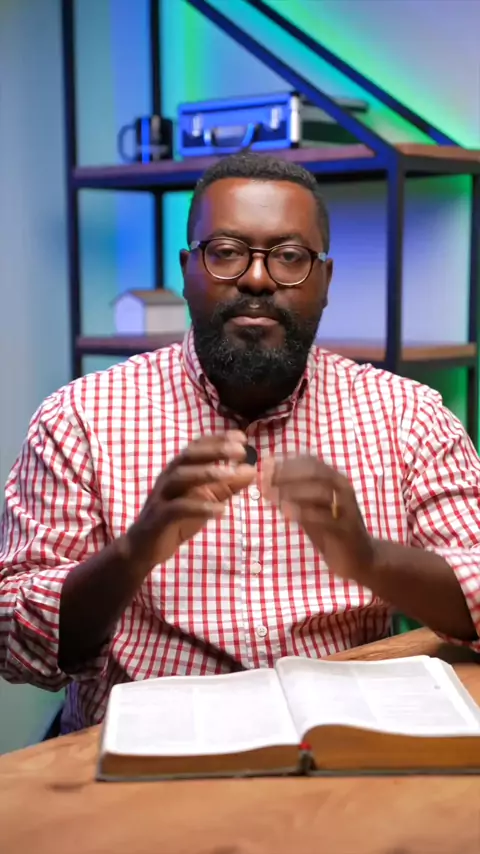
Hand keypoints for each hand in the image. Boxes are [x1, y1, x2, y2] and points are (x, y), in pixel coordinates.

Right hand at [126, 431, 254, 566]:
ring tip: (232, 474)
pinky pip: (178, 508)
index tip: (242, 437)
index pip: (197, 447)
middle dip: (215, 450)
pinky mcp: (159, 517)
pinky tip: (221, 510)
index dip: (218, 439)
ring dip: (207, 473)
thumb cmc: (176, 519)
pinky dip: (200, 507)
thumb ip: (227, 486)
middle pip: (189, 456)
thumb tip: (251, 469)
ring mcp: (162, 496)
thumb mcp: (206, 500)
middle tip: (241, 450)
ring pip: (181, 476)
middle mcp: (168, 477)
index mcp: (179, 470)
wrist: (144, 547)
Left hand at [261, 456, 375, 583]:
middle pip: (314, 471)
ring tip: (269, 495)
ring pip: (320, 491)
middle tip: (264, 481)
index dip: (286, 462)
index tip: (265, 467)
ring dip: (292, 491)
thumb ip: (293, 495)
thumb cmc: (332, 531)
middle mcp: (343, 488)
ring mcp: (346, 507)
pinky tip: (286, 513)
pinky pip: (324, 517)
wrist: (361, 559)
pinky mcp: (346, 528)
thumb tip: (266, 480)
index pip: (310, 461)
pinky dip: (304, 513)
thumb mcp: (310, 509)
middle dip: (286, 474)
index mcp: (335, 480)